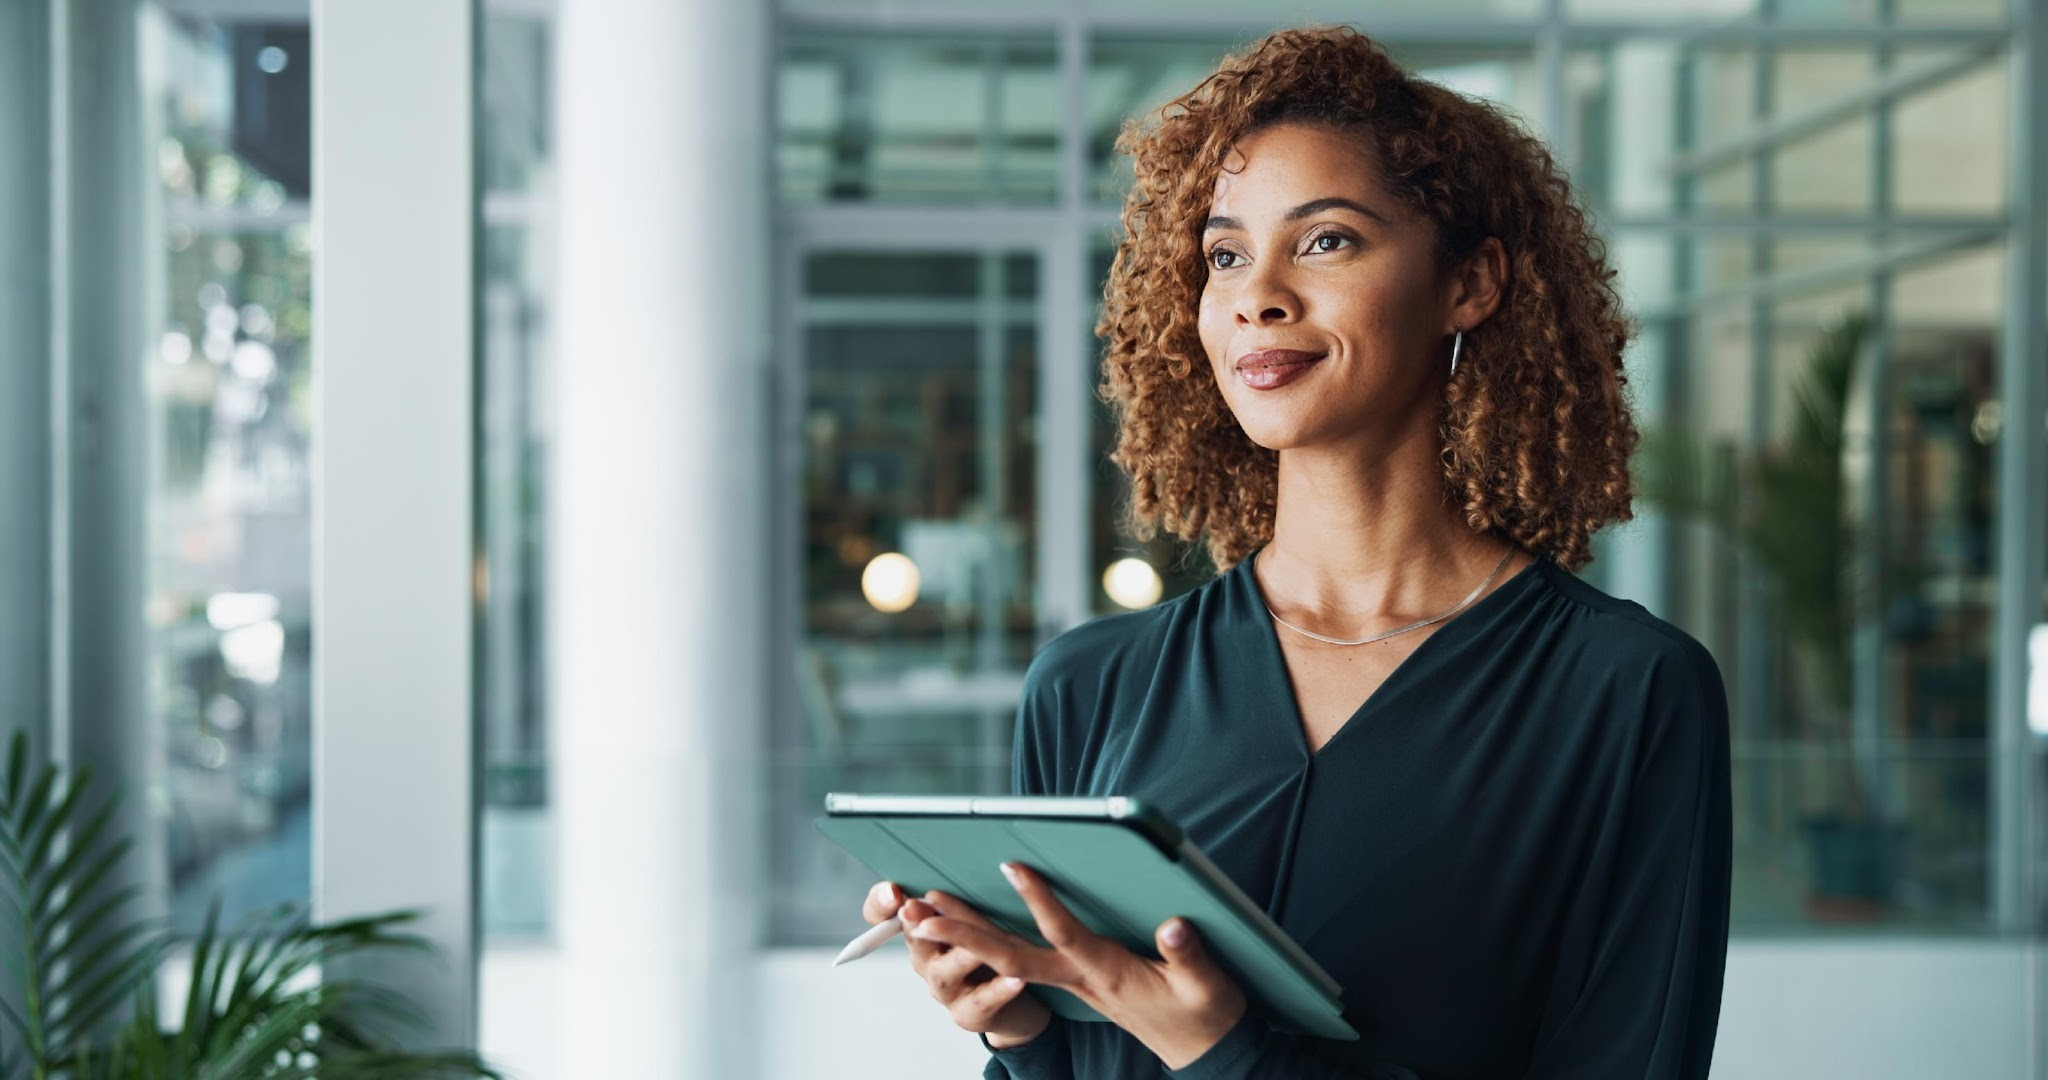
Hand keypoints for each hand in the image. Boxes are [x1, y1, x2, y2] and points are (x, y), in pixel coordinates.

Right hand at [862, 881, 1052, 1047]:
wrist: (1012, 999)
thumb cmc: (988, 950)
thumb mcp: (972, 917)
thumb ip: (958, 898)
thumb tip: (958, 861)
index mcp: (921, 930)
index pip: (882, 916)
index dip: (880, 904)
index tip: (892, 890)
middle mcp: (926, 960)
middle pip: (913, 941)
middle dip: (916, 923)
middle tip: (917, 907)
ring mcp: (946, 989)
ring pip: (944, 973)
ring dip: (958, 956)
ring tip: (973, 946)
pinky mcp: (969, 1013)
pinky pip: (982, 1001)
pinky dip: (999, 990)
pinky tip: (1016, 978)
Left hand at [906, 863, 1247, 1069]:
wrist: (1202, 1052)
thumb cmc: (1204, 1016)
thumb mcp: (1208, 988)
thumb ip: (1189, 958)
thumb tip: (1174, 926)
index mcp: (1107, 974)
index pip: (1064, 934)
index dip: (1039, 901)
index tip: (1011, 867)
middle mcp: (1078, 979)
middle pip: (1011, 955)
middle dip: (965, 934)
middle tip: (923, 914)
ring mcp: (1072, 982)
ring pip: (1007, 958)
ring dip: (965, 935)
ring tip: (926, 911)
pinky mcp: (1073, 980)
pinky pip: (1018, 961)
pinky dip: (986, 943)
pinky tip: (965, 927)